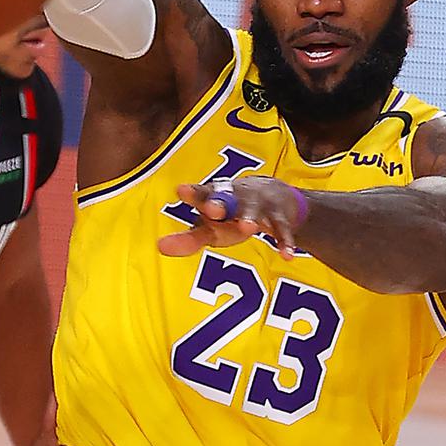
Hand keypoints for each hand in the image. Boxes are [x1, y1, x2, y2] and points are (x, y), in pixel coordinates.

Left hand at [15, 398, 114, 445]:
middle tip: (90, 400)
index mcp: (44, 436)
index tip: (68, 378)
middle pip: (60, 421)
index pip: (52, 407)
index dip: (60, 392)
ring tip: (95, 424)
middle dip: (74, 413)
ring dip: (76, 432)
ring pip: (64, 437)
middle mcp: (44, 443)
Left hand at [158, 178, 306, 259]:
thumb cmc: (232, 214)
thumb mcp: (211, 227)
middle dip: (219, 203)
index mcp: (215, 196)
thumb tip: (159, 247)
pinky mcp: (280, 218)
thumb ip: (187, 238)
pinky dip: (284, 242)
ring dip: (250, 218)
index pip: (201, 194)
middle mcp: (236, 196)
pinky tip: (286, 255)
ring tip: (248, 227)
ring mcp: (259, 205)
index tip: (181, 190)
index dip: (192, 193)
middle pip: (226, 198)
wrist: (276, 197)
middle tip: (211, 209)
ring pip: (254, 211)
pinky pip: (282, 230)